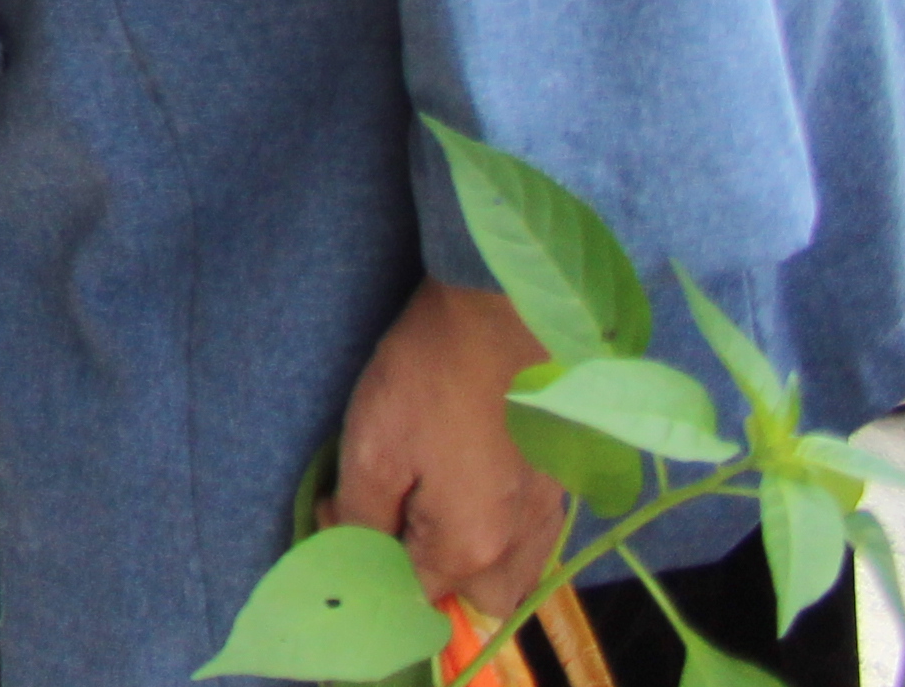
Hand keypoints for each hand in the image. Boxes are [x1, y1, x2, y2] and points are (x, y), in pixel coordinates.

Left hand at [327, 282, 563, 621]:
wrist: (503, 307)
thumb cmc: (431, 376)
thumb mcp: (373, 447)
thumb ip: (359, 517)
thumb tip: (348, 546)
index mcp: (473, 547)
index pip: (413, 592)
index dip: (368, 560)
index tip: (342, 511)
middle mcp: (522, 544)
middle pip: (473, 597)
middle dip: (430, 574)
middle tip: (390, 516)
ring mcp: (551, 513)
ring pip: (509, 571)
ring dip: (468, 557)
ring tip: (426, 501)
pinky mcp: (562, 481)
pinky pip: (529, 535)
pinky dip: (498, 529)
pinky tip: (466, 484)